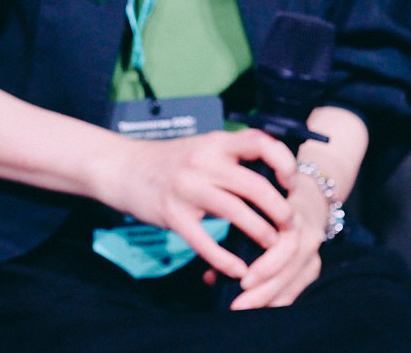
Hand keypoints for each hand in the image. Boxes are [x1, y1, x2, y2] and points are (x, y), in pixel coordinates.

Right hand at [96, 128, 295, 280]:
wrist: (120, 167)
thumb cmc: (167, 161)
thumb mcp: (200, 148)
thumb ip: (231, 158)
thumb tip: (273, 179)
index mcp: (214, 143)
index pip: (259, 142)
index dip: (283, 161)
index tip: (290, 182)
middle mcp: (202, 162)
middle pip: (255, 186)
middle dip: (280, 210)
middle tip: (289, 224)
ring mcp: (186, 188)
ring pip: (237, 212)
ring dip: (261, 233)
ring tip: (271, 244)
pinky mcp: (172, 214)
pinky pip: (205, 242)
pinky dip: (225, 259)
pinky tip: (237, 269)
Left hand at [227, 169, 327, 307]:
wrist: (303, 193)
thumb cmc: (263, 199)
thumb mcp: (247, 204)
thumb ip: (230, 233)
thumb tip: (209, 276)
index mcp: (287, 209)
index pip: (284, 244)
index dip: (266, 266)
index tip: (242, 280)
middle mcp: (304, 229)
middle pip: (291, 266)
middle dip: (265, 289)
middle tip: (238, 305)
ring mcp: (313, 247)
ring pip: (297, 278)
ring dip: (272, 297)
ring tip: (246, 309)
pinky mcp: (315, 262)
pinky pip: (302, 285)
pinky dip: (282, 299)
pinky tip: (264, 309)